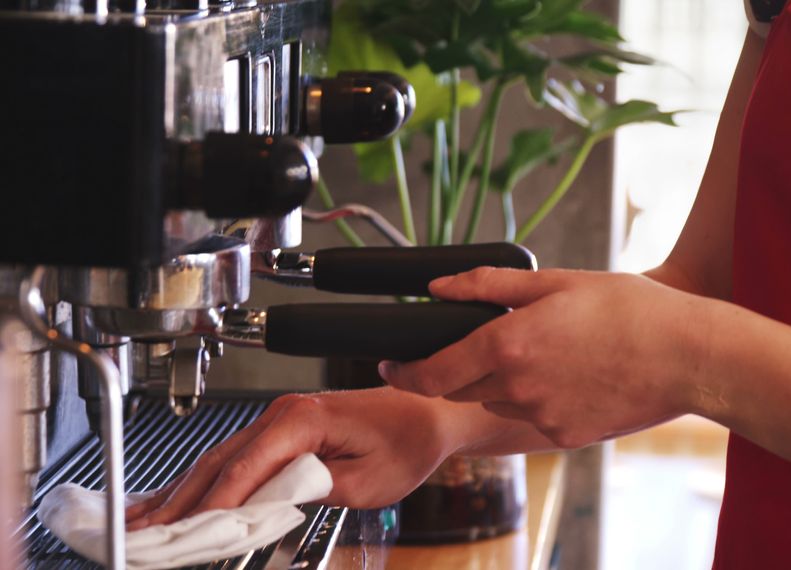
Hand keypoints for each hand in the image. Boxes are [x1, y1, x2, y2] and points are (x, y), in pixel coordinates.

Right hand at [125, 388, 454, 528]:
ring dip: (182, 491)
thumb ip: (313, 492)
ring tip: (144, 521)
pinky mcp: (283, 430)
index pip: (244, 467)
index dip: (212, 504)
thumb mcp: (366, 481)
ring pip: (219, 459)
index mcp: (302, 419)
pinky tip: (179, 497)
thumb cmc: (407, 441)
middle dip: (180, 501)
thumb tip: (269, 505)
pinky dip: (204, 480)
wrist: (429, 412)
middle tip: (144, 535)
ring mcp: (279, 419)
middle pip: (219, 462)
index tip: (186, 533)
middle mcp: (283, 413)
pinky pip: (235, 457)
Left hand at [380, 268, 714, 448]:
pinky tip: (573, 376)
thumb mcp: (556, 282)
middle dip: (458, 369)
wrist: (687, 356)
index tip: (391, 365)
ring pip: (498, 403)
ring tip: (547, 353)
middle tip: (485, 344)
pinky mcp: (565, 436)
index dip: (404, 371)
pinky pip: (533, 419)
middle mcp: (517, 388)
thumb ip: (488, 286)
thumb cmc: (630, 310)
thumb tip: (438, 288)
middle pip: (461, 388)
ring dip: (502, 382)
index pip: (432, 372)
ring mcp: (542, 417)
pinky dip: (539, 400)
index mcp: (508, 344)